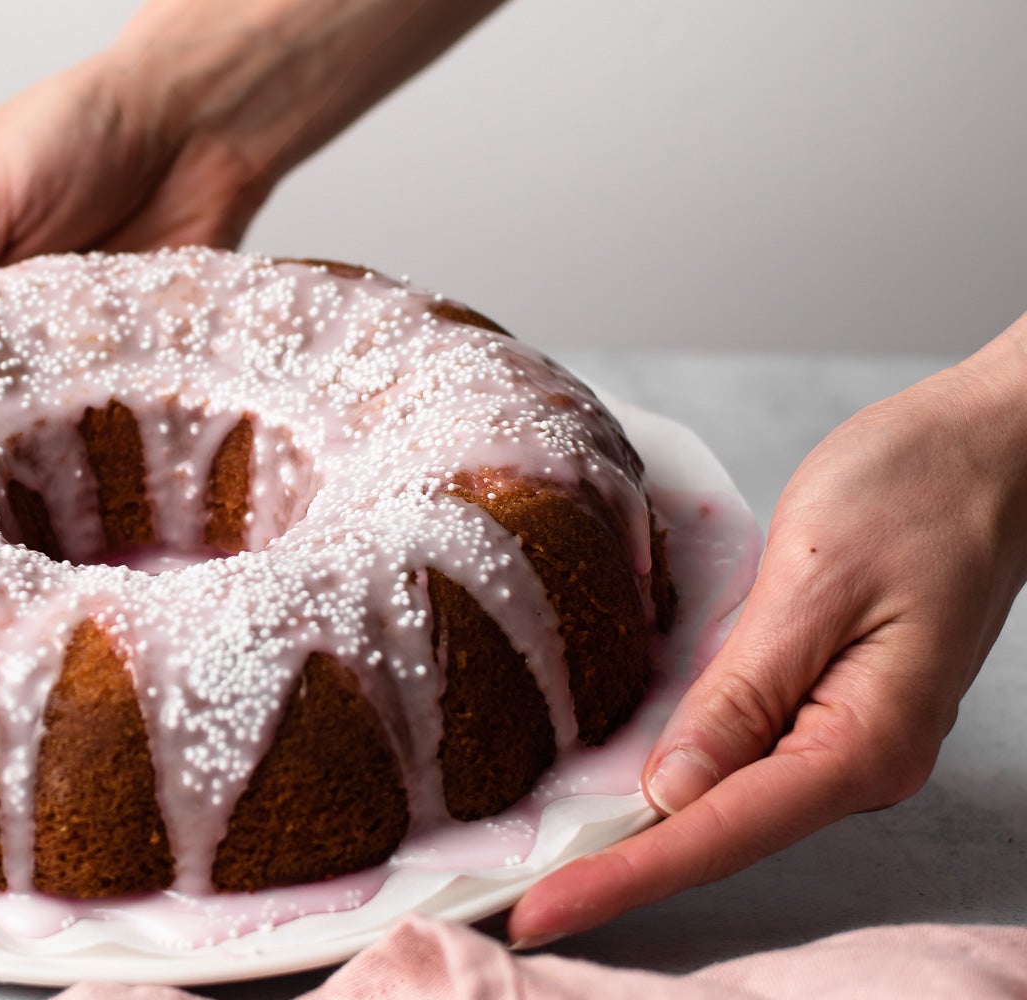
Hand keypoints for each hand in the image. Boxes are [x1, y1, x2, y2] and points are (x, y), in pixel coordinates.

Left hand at [509, 316, 1026, 947]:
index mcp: (863, 745)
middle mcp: (858, 762)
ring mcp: (843, 739)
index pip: (716, 834)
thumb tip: (670, 790)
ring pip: (723, 801)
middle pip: (713, 835)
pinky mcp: (824, 706)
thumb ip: (741, 693)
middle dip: (615, 869)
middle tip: (512, 901)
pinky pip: (738, 757)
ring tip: (543, 860)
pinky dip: (673, 774)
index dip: (620, 880)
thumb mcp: (813, 580)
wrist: (993, 448)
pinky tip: (611, 783)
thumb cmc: (921, 491)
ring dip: (637, 829)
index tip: (536, 914)